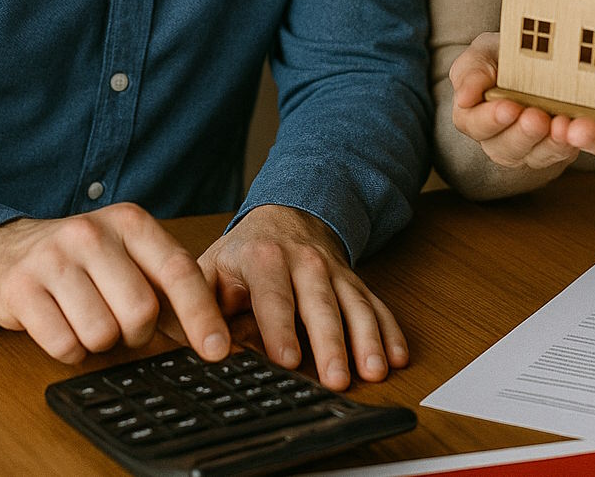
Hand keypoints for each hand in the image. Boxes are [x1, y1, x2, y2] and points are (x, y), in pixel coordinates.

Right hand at [0, 202, 227, 364]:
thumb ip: (167, 287)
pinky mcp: (20, 287)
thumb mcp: (127, 256)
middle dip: (136, 332)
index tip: (217, 349)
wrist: (6, 249)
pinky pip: (64, 346)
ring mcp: (54, 258)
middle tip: (119, 321)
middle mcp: (93, 233)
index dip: (201, 314)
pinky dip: (69, 349)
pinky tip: (61, 324)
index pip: (177, 270)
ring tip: (86, 317)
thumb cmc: (81, 260)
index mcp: (130, 222)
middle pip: (140, 311)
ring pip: (101, 334)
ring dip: (100, 342)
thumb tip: (211, 335)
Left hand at [178, 205, 407, 390]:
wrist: (286, 214)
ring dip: (367, 339)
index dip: (279, 327)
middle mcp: (304, 261)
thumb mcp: (211, 270)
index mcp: (263, 257)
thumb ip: (199, 306)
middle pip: (320, 303)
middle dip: (330, 342)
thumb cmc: (243, 254)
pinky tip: (397, 356)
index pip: (272, 293)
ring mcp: (335, 271)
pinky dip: (390, 330)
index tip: (285, 360)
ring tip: (375, 370)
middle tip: (337, 380)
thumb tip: (196, 346)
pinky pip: (376, 305)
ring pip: (354, 305)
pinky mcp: (355, 282)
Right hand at [448, 32, 579, 171]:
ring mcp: (530, 149)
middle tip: (538, 118)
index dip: (491, 119)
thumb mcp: (483, 53)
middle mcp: (499, 141)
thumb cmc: (502, 56)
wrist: (537, 59)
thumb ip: (471, 72)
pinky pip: (566, 152)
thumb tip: (463, 98)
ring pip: (538, 156)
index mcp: (473, 118)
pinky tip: (582, 128)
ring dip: (552, 143)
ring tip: (563, 125)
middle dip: (524, 134)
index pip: (475, 125)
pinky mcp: (557, 149)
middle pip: (507, 148)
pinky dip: (575, 142)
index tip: (509, 108)